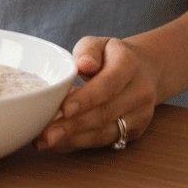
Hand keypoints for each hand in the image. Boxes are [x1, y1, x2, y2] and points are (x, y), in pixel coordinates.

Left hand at [34, 36, 157, 151]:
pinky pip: (105, 141)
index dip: (87, 98)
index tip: (64, 108)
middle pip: (105, 113)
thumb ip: (88, 51)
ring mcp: (140, 115)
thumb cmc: (109, 56)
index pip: (109, 83)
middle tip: (46, 133)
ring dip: (74, 139)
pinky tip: (59, 143)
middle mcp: (140, 92)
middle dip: (74, 125)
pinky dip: (80, 143)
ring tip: (46, 142)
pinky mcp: (134, 132)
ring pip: (105, 132)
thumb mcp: (97, 44)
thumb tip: (83, 64)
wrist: (140, 71)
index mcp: (130, 65)